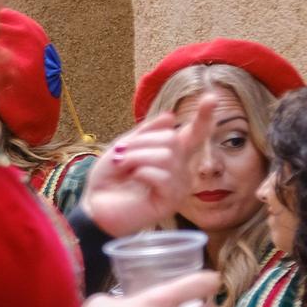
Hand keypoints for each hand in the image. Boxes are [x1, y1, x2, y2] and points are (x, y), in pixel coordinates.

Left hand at [80, 96, 220, 236]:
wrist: (94, 208)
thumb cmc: (108, 180)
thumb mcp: (122, 148)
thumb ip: (144, 133)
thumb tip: (170, 116)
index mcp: (171, 155)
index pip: (194, 133)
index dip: (204, 116)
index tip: (212, 98)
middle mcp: (180, 169)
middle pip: (172, 140)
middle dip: (141, 143)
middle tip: (120, 155)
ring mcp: (178, 186)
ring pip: (166, 156)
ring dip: (137, 157)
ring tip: (122, 167)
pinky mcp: (171, 201)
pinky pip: (163, 176)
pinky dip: (143, 172)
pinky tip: (134, 178)